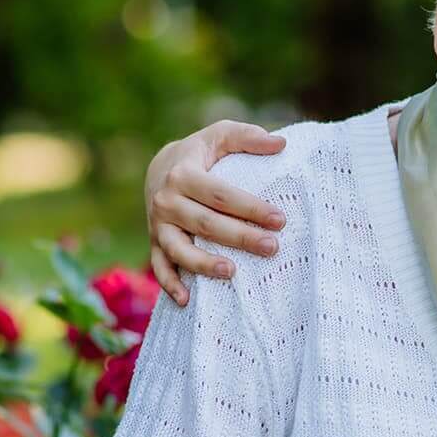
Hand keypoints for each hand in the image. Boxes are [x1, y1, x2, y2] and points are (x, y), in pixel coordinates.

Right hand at [145, 120, 288, 306]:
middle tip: (272, 247)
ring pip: (180, 249)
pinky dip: (170, 284)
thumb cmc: (201, 154)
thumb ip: (248, 137)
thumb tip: (281, 143)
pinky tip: (187, 301)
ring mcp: (159, 225)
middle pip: (206, 224)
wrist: (160, 169)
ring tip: (233, 273)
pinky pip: (160, 267)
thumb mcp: (221, 135)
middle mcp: (167, 201)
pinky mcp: (155, 243)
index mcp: (184, 174)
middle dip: (240, 237)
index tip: (280, 220)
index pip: (221, 195)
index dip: (251, 208)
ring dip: (204, 264)